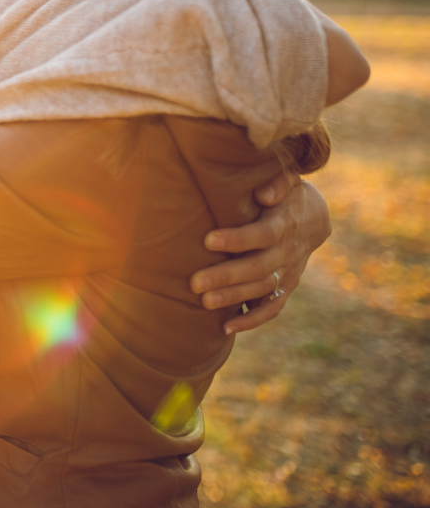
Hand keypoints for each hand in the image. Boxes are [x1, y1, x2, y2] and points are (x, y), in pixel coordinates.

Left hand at [189, 175, 331, 333]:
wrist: (313, 217)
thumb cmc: (286, 192)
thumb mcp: (287, 179)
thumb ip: (278, 181)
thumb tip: (264, 193)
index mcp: (284, 224)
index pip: (262, 234)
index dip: (237, 239)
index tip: (208, 240)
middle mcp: (287, 252)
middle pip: (258, 268)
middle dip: (226, 276)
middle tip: (195, 283)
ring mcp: (288, 273)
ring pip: (261, 290)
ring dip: (233, 298)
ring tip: (204, 303)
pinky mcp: (285, 287)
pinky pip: (271, 308)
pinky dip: (251, 320)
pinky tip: (226, 328)